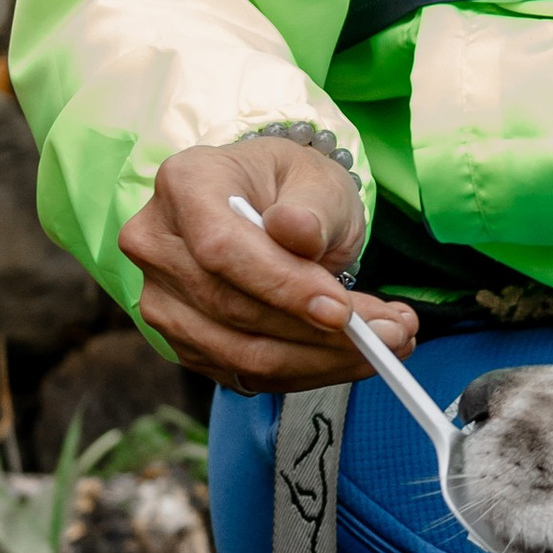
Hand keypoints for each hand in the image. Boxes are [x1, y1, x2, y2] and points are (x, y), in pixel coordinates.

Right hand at [119, 135, 421, 393]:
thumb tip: (298, 232)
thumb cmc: (292, 188)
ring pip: (242, 353)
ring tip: (389, 344)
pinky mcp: (184, 342)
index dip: (281, 286)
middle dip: (321, 333)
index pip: (222, 249)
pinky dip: (309, 372)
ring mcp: (162, 300)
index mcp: (183, 184)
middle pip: (233, 308)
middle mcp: (156, 244)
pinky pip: (248, 373)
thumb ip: (311, 209)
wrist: (270, 206)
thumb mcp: (316, 179)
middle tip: (395, 333)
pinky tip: (352, 355)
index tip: (341, 311)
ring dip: (325, 360)